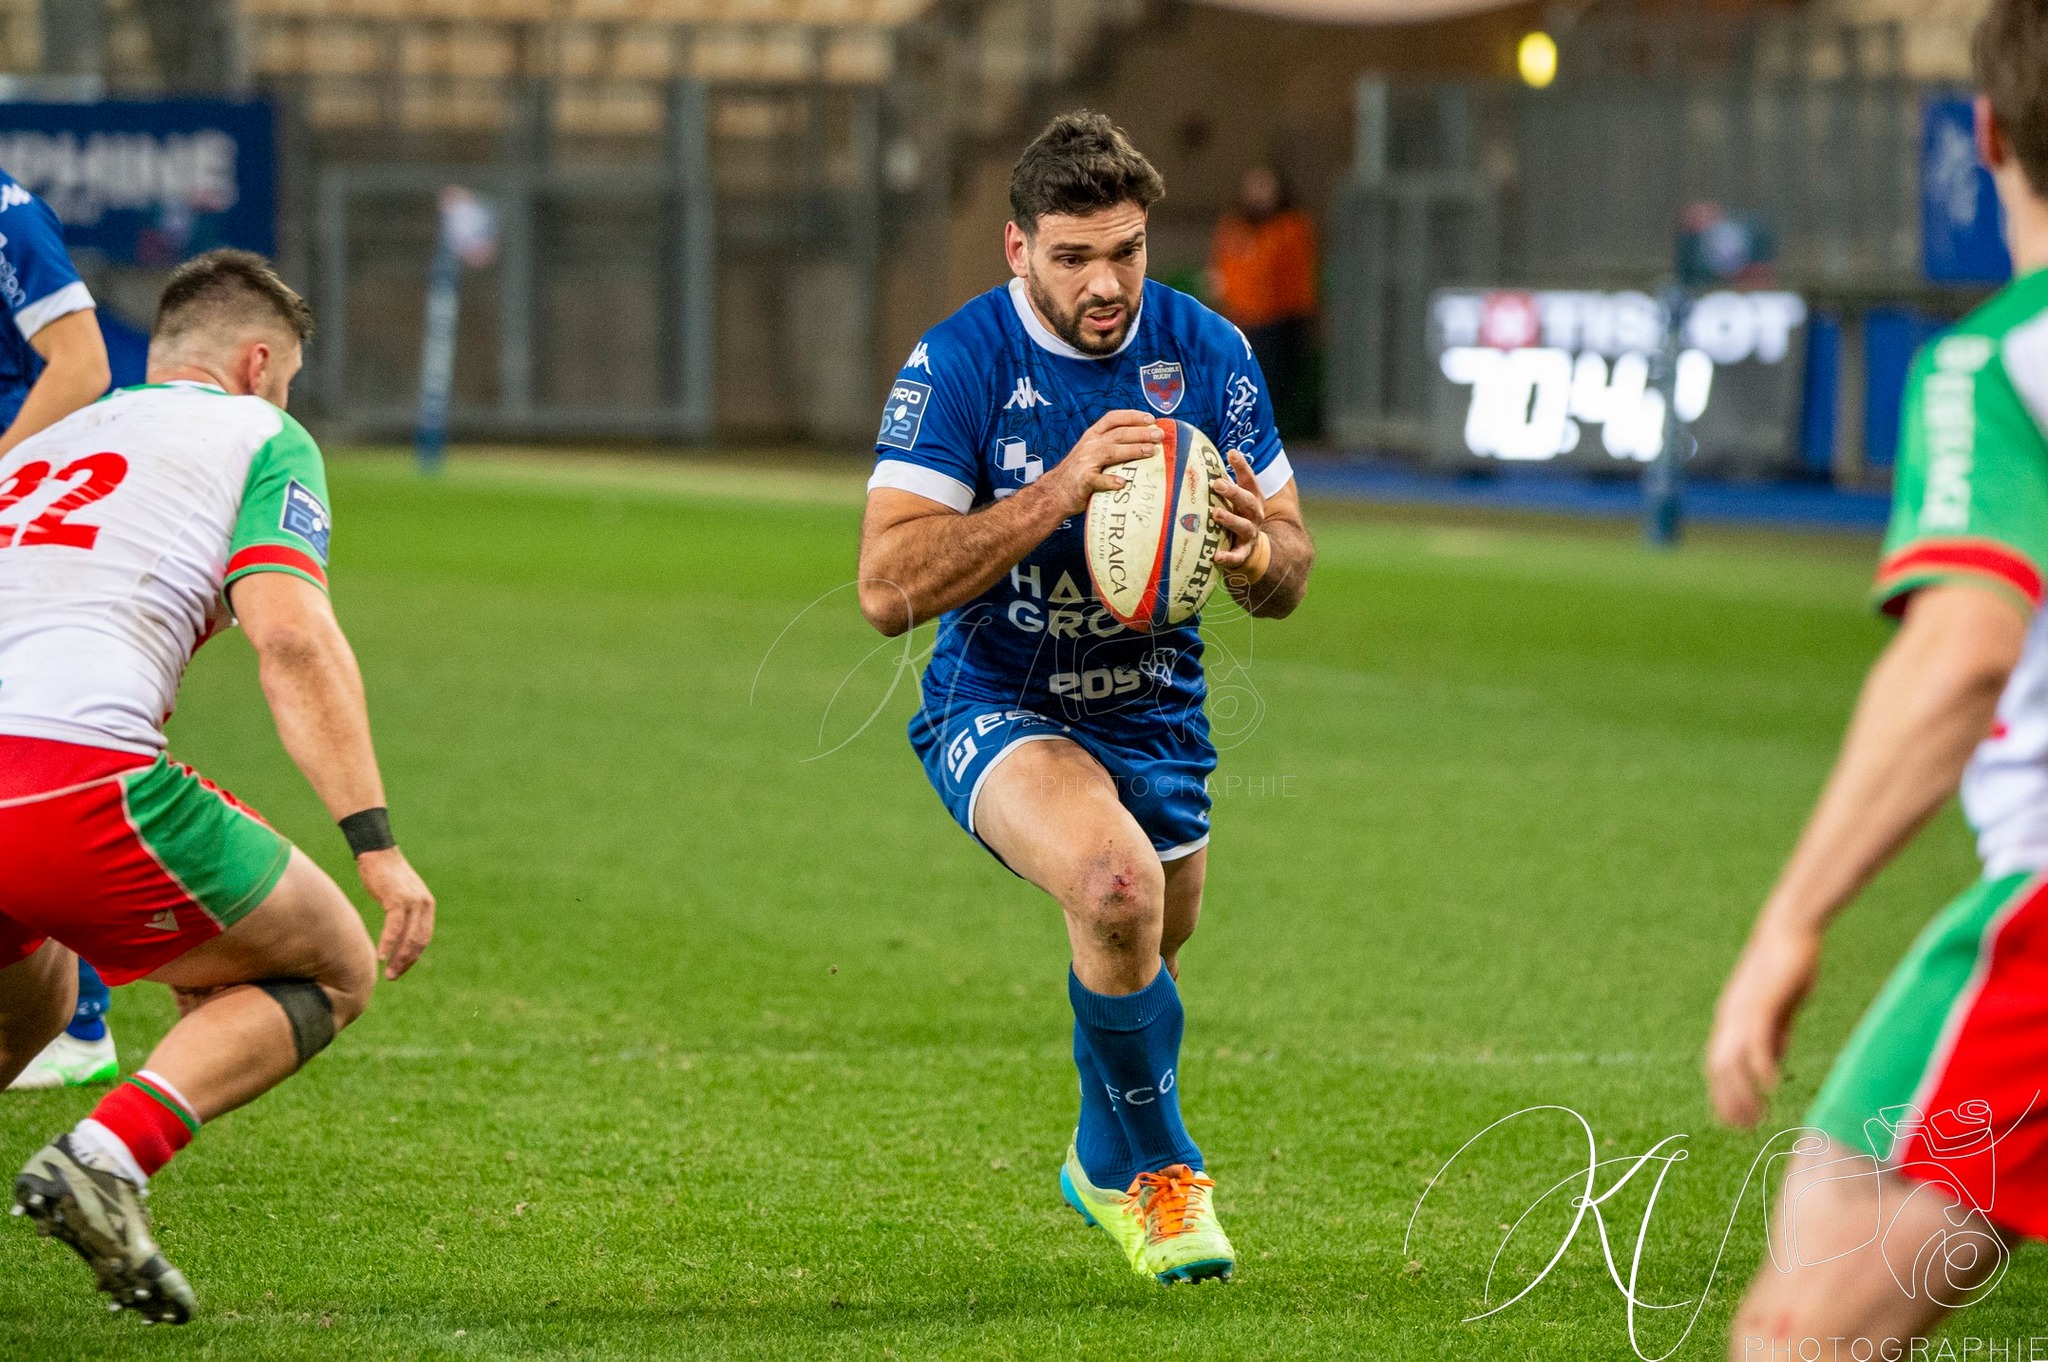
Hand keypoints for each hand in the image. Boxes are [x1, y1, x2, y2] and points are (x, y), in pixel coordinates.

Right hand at [356, 847, 435, 979]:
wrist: (377, 853)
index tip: (400, 969)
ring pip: (409, 937)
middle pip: (418, 941)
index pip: (423, 938)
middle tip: (393, 977)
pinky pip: (394, 927)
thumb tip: (396, 937)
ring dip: (398, 957)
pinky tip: (381, 955)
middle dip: (406, 962)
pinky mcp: (397, 899)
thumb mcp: (401, 896)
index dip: (412, 957)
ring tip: (389, 972)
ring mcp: (412, 902)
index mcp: (427, 906)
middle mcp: (424, 905)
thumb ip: (404, 915)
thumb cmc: (385, 877)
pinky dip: (388, 943)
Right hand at [1037, 410, 1162, 517]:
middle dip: (1141, 433)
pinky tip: (1123, 483)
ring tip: (1150, 452)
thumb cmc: (1080, 472)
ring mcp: (1086, 462)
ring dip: (1133, 451)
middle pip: (1118, 434)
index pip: (1113, 418)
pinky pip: (1098, 480)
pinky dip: (1110, 481)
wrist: (1055, 492)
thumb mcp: (1092, 452)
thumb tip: (1143, 442)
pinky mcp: (1083, 480)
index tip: (1150, 419)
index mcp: (1092, 435)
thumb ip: (1110, 445)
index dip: (1132, 416)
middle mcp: (1090, 444)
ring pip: (1111, 452)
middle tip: (1159, 436)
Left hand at [1211, 450, 1268, 577]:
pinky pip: (1237, 556)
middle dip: (1234, 492)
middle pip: (1248, 501)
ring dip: (1230, 519)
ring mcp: (1250, 534)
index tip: (1232, 453)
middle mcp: (1254, 514)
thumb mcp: (1234, 499)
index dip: (1242, 466)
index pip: (1249, 480)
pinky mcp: (1244, 553)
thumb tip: (1195, 458)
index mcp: (1252, 498)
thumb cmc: (1236, 516)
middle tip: (1217, 484)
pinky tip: (1216, 556)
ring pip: (1244, 526)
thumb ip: (1222, 483)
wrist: (1251, 550)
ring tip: (1215, 514)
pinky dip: (1228, 557)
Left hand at [1705, 921, 1820, 1127]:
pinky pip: (1755, 1040)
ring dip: (1742, 1092)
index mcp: (1731, 1019)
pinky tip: (1771, 1086)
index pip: (1717, 1065)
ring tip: (1758, 1117)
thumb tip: (1770, 1062)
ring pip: (1731, 1060)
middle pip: (1718, 1069)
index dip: (1723, 1095)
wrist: (1789, 930)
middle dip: (1728, 1102)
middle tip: (1746, 1129)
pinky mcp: (1761, 1003)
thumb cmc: (1786, 967)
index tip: (1735, 1121)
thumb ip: (1773, 1035)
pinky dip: (1760, 1065)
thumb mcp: (1778, 1009)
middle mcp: (1729, 1018)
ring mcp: (1742, 1011)